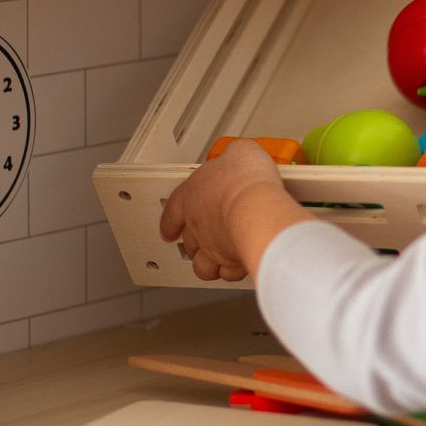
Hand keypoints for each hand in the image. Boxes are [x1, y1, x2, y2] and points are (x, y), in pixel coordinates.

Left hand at [159, 140, 312, 282]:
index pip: (172, 212)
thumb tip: (241, 153)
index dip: (170, 222)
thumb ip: (235, 156)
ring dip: (209, 263)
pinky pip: (229, 273)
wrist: (257, 206)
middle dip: (195, 244)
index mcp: (191, 197)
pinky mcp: (233, 262)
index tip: (168, 229)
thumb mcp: (240, 152)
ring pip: (204, 266)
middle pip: (188, 243)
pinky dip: (233, 270)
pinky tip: (240, 264)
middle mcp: (198, 227)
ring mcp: (213, 247)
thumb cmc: (243, 182)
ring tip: (218, 259)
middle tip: (204, 239)